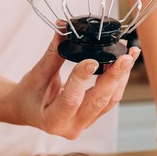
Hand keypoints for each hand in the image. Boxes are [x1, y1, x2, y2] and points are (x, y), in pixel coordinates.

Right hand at [7, 33, 139, 138]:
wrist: (26, 109)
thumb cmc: (28, 93)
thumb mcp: (37, 74)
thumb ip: (53, 53)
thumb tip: (64, 27)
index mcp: (52, 121)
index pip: (71, 100)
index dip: (82, 79)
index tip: (92, 59)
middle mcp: (71, 128)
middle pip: (98, 101)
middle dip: (114, 77)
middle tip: (125, 57)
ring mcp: (85, 124)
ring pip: (109, 100)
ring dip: (121, 77)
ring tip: (130, 55)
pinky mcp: (93, 117)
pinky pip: (110, 99)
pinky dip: (118, 80)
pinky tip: (124, 63)